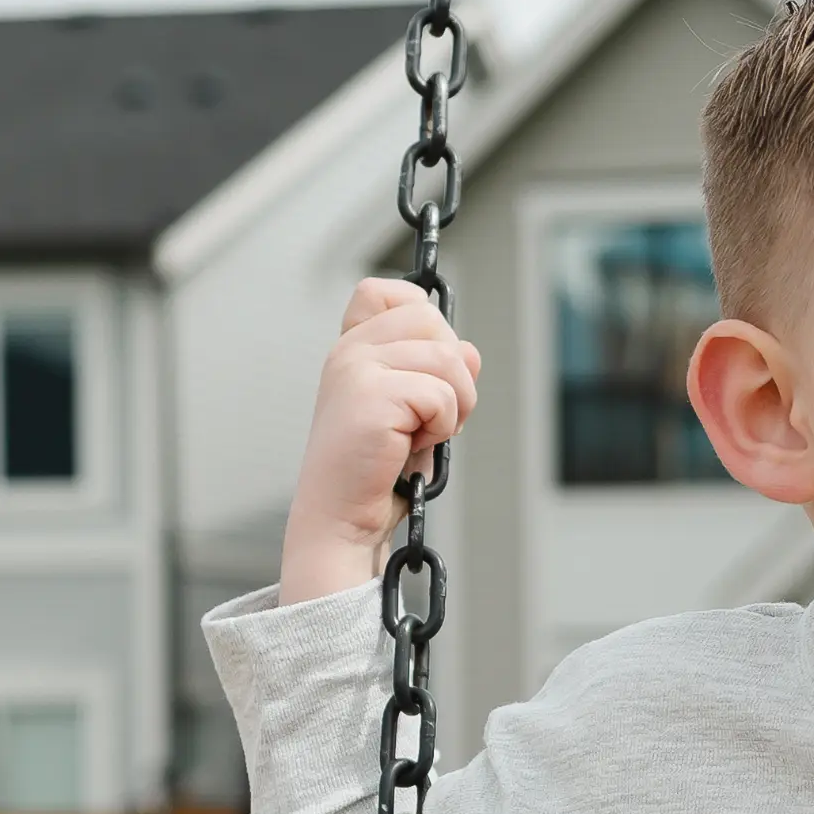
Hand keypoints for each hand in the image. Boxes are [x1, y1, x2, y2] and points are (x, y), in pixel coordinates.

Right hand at [281, 279, 481, 602]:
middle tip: (430, 416)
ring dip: (453, 406)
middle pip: (431, 320)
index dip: (425, 322)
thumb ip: (440, 374)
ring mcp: (356, 369)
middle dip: (452, 371)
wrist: (342, 520)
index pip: (392, 292)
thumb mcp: (417, 413)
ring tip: (421, 436)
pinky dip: (442, 427)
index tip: (424, 370)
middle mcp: (349, 351)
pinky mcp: (370, 396)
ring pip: (447, 357)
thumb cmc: (377, 472)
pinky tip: (411, 448)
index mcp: (353, 348)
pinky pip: (442, 395)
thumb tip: (470, 352)